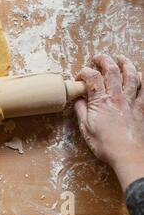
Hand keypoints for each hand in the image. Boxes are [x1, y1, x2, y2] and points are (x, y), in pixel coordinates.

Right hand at [74, 55, 143, 190]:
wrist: (129, 156)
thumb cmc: (106, 145)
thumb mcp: (86, 129)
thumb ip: (81, 111)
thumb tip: (77, 99)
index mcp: (100, 102)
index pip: (92, 78)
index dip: (84, 73)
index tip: (80, 77)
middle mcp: (117, 98)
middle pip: (112, 71)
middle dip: (104, 60)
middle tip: (99, 58)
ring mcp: (132, 102)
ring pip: (132, 76)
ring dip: (126, 64)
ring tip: (121, 58)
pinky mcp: (142, 108)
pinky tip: (141, 75)